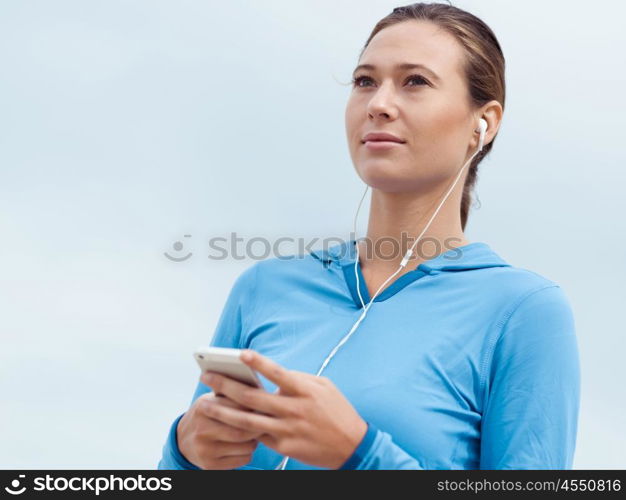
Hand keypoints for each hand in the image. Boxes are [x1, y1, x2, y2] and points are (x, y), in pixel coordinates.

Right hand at [177, 391, 263, 469]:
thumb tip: (256, 386)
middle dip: (259, 425)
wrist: (183, 441)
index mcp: (203, 408)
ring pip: (245, 446)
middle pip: (243, 429)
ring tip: (254, 433)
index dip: (255, 406)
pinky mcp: (211, 465)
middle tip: (268, 421)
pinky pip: (242, 459)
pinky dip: (249, 452)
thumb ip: (229, 392)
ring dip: (255, 440)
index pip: (238, 406)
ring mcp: (206, 449)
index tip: (266, 405)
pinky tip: (245, 445)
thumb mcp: (210, 399)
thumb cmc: (205, 415)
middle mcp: (203, 429)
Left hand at [200, 349, 367, 468]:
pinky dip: (240, 429)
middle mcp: (292, 409)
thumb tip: (274, 374)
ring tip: (205, 404)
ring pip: (246, 420)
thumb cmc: (337, 411)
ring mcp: (286, 430)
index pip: (277, 372)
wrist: (351, 445)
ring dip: (223, 411)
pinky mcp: (284, 447)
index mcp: (303, 390)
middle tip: (206, 378)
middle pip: (251, 396)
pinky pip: (257, 436)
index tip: (240, 353)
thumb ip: (298, 378)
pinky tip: (225, 423)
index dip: (258, 362)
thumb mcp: (323, 386)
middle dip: (225, 386)